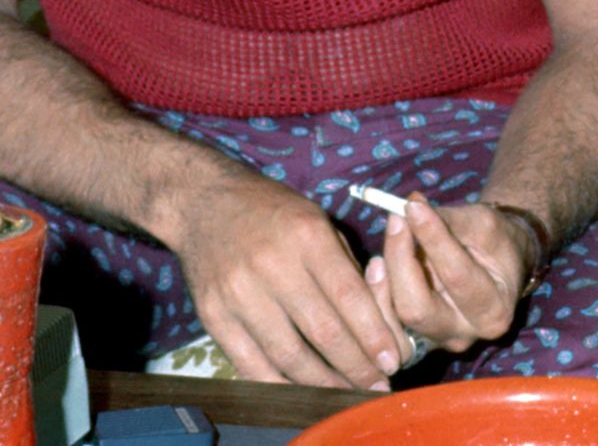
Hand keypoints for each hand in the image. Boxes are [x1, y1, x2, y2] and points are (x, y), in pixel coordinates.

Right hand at [161, 166, 409, 389]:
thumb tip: (373, 316)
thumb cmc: (272, 210)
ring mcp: (239, 293)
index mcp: (308, 236)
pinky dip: (280, 384)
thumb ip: (343, 264)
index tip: (392, 359)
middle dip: (355, 365)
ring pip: (289, 354)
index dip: (373, 333)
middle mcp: (274, 265)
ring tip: (346, 393)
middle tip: (378, 385)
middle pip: (322, 331)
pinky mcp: (213, 316)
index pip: (348, 295)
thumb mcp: (316, 219)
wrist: (205, 203)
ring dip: (322, 382)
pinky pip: (250, 363)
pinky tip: (302, 393)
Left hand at [365, 198, 539, 354]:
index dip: (432, 238)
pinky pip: (386, 320)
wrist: (499, 265)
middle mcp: (464, 335)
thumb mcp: (484, 224)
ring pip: (396, 314)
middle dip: (400, 259)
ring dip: (386, 272)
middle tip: (397, 219)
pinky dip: (378, 289)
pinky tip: (379, 262)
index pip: (455, 275)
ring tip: (392, 235)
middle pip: (416, 307)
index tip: (414, 207)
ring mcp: (436, 340)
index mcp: (493, 310)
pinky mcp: (414, 337)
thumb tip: (411, 208)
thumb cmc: (496, 242)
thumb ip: (449, 220)